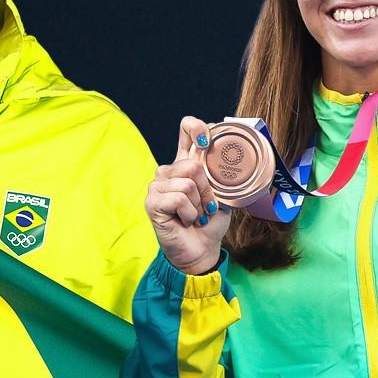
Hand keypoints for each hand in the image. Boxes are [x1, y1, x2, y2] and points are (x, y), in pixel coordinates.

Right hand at [146, 116, 230, 274]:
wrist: (201, 250)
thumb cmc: (210, 222)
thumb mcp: (222, 195)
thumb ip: (219, 175)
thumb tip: (225, 159)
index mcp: (186, 163)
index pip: (185, 130)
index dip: (196, 127)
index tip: (207, 139)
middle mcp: (169, 171)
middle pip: (192, 164)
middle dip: (207, 190)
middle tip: (206, 207)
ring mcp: (157, 186)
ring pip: (187, 183)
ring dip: (198, 205)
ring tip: (195, 216)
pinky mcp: (152, 202)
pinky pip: (178, 198)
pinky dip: (189, 213)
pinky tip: (185, 221)